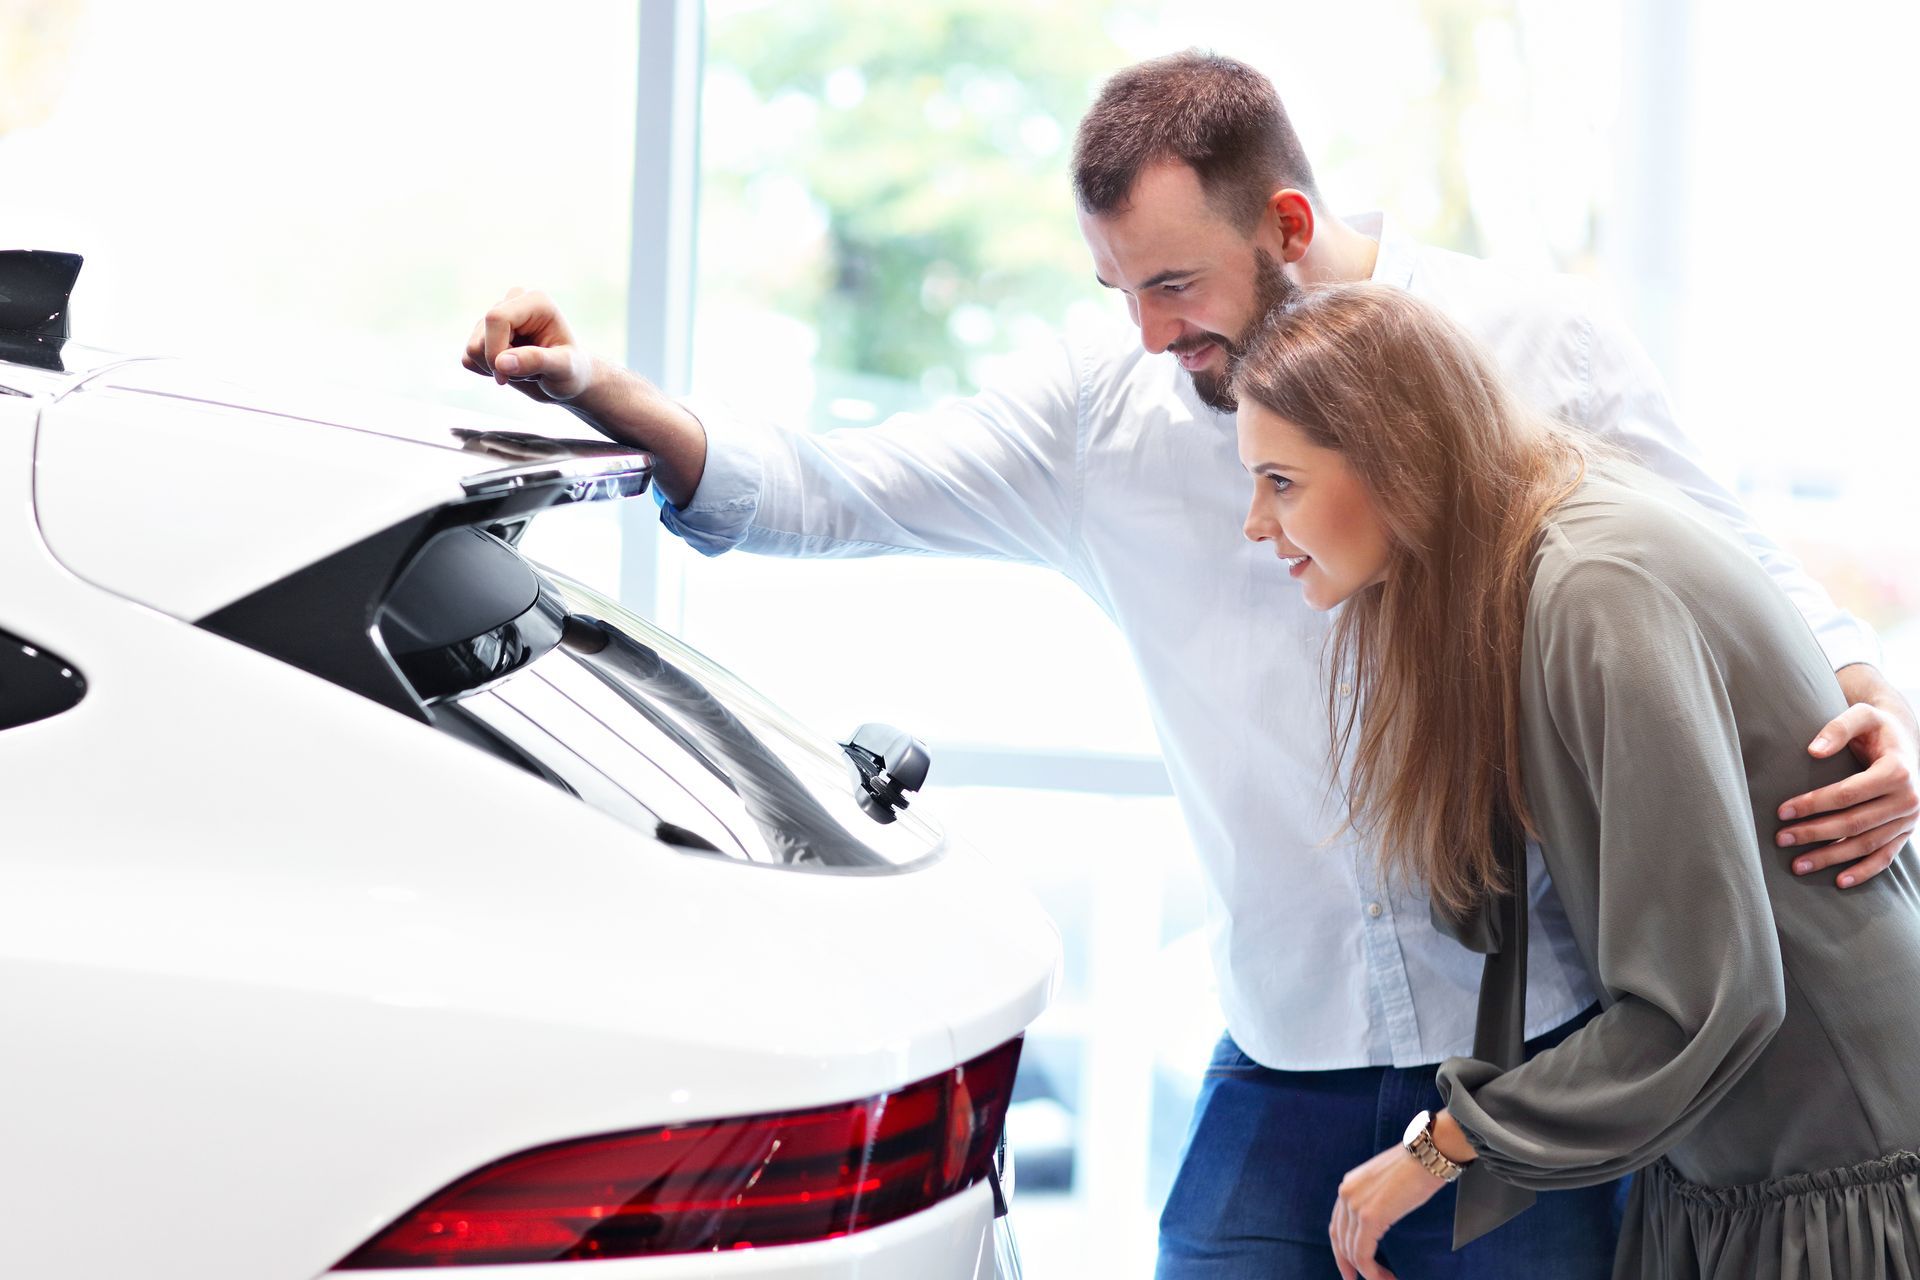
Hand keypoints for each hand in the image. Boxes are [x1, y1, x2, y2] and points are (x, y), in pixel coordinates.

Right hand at [462, 287, 596, 403]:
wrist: (567, 380)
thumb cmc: (572, 372)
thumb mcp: (563, 369)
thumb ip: (536, 361)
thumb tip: (500, 362)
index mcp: (535, 301)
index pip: (496, 318)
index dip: (496, 350)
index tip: (508, 375)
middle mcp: (513, 302)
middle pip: (480, 337)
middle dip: (499, 364)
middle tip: (530, 372)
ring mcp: (496, 317)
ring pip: (472, 349)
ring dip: (496, 369)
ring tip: (524, 369)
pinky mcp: (485, 334)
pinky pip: (468, 358)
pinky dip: (487, 371)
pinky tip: (511, 369)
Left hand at [1328, 1145, 1446, 1279]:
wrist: (1428, 1154)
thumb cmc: (1416, 1167)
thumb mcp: (1387, 1183)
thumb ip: (1375, 1200)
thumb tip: (1378, 1222)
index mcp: (1349, 1185)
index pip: (1337, 1226)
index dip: (1342, 1252)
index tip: (1351, 1270)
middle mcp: (1346, 1194)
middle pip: (1340, 1240)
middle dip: (1350, 1266)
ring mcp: (1355, 1205)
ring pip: (1352, 1251)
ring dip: (1368, 1273)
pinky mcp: (1369, 1217)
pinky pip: (1363, 1253)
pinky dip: (1372, 1272)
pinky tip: (1385, 1279)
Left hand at [1777, 687, 1918, 888]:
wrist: (1905, 738)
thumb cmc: (1876, 727)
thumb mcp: (1862, 715)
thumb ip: (1838, 728)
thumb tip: (1812, 751)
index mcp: (1896, 772)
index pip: (1848, 794)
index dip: (1813, 804)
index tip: (1781, 811)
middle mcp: (1908, 799)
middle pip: (1854, 823)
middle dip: (1815, 833)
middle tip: (1780, 839)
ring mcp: (1909, 819)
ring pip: (1867, 844)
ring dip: (1832, 857)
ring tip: (1797, 865)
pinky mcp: (1906, 831)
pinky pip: (1886, 856)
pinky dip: (1864, 871)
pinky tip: (1839, 882)